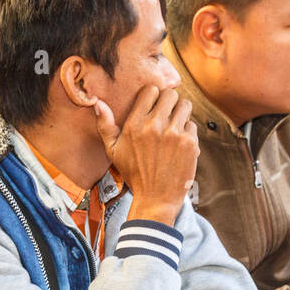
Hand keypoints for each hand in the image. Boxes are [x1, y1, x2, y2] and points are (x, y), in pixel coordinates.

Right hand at [94, 85, 197, 225]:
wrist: (155, 199)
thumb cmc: (134, 174)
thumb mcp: (113, 151)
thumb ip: (105, 126)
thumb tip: (97, 103)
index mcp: (134, 125)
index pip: (150, 91)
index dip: (153, 96)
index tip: (153, 106)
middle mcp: (154, 126)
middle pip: (170, 93)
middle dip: (169, 102)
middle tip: (167, 114)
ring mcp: (174, 134)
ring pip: (185, 105)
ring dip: (181, 113)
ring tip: (175, 125)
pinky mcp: (190, 143)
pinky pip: (192, 125)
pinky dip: (188, 132)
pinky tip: (180, 144)